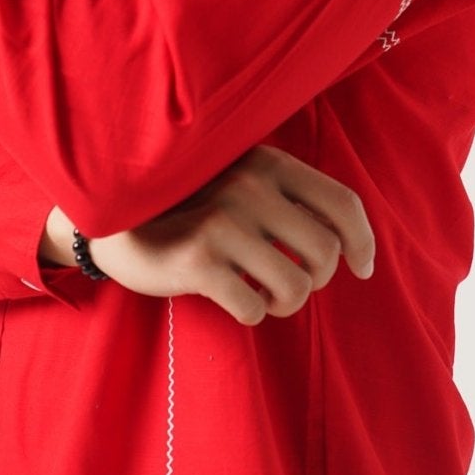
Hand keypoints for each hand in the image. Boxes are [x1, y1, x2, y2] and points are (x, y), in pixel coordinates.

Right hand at [45, 145, 375, 325]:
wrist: (111, 219)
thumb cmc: (190, 207)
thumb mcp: (240, 181)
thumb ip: (288, 197)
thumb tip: (350, 247)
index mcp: (268, 162)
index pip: (343, 204)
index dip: (363, 243)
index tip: (362, 268)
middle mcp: (250, 186)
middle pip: (325, 253)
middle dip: (315, 280)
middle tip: (289, 282)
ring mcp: (223, 222)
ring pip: (296, 287)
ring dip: (284, 302)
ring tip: (262, 293)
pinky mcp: (197, 260)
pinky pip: (255, 307)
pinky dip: (252, 312)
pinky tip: (231, 298)